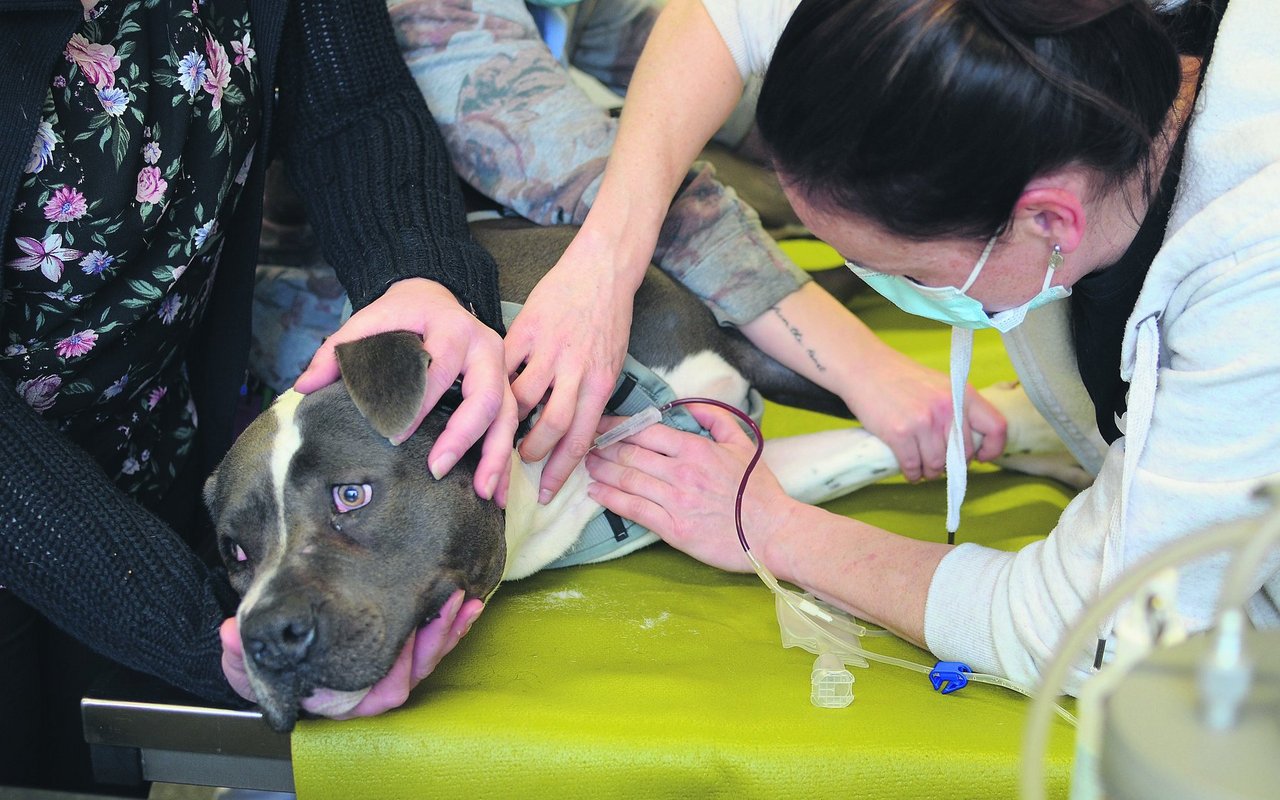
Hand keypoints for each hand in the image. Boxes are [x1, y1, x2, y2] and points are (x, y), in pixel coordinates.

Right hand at [219, 591, 483, 716]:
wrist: (274, 641)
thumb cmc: (267, 654)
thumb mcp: (249, 656)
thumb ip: (238, 655)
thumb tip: (229, 637)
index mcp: (339, 699)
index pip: (378, 695)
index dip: (398, 671)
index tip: (409, 641)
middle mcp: (367, 690)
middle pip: (412, 675)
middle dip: (433, 642)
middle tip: (447, 607)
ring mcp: (385, 669)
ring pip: (426, 658)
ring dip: (447, 629)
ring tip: (460, 600)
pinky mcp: (400, 646)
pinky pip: (430, 641)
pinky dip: (449, 623)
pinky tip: (465, 603)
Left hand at [295, 278, 517, 503]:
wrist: (436, 295)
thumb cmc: (402, 315)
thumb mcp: (369, 321)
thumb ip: (337, 352)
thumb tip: (304, 387)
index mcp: (450, 328)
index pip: (436, 370)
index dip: (416, 404)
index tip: (393, 437)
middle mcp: (484, 347)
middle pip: (487, 394)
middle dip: (464, 436)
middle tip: (436, 469)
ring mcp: (501, 368)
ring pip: (508, 415)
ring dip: (495, 457)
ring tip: (481, 493)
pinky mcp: (507, 387)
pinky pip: (512, 426)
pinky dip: (504, 461)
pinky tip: (495, 492)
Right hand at [505, 240, 636, 504]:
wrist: (602, 269)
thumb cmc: (608, 319)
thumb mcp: (611, 361)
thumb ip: (591, 396)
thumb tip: (572, 434)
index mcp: (602, 382)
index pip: (581, 439)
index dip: (561, 471)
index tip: (546, 493)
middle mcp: (578, 370)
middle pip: (551, 425)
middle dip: (533, 452)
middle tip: (521, 461)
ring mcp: (551, 349)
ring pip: (522, 398)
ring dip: (509, 421)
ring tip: (503, 429)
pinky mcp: (528, 329)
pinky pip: (506, 365)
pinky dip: (496, 383)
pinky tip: (490, 393)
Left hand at [585, 404, 795, 572]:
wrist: (773, 532)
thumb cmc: (759, 491)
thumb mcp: (743, 444)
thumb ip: (716, 418)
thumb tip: (689, 404)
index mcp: (696, 448)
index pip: (645, 431)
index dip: (616, 426)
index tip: (599, 423)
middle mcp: (681, 472)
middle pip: (629, 454)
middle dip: (602, 447)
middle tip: (584, 444)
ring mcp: (675, 501)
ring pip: (627, 480)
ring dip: (601, 471)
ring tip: (586, 465)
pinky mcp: (673, 530)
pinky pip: (633, 510)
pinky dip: (610, 499)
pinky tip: (595, 493)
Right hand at [843, 349, 1006, 481]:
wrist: (866, 368)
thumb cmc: (902, 379)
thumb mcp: (940, 385)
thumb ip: (958, 409)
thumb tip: (971, 445)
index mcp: (962, 393)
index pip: (996, 427)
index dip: (993, 448)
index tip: (981, 457)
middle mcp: (947, 407)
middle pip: (963, 454)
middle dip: (953, 465)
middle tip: (941, 463)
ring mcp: (923, 421)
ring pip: (937, 465)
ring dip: (930, 472)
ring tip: (922, 467)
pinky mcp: (899, 433)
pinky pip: (912, 466)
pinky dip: (911, 474)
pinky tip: (909, 470)